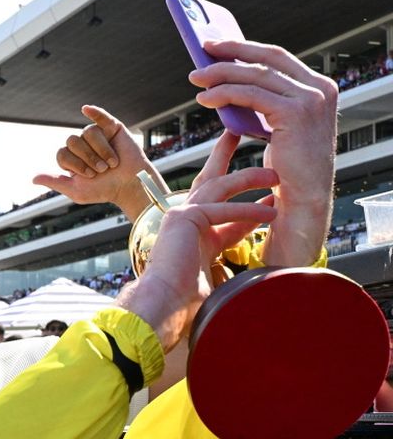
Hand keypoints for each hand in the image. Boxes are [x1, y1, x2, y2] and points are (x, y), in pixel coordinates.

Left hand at [33, 105, 161, 221]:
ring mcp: (97, 136)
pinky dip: (94, 112)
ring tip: (111, 163)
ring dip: (100, 150)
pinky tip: (86, 109)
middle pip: (72, 141)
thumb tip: (33, 179)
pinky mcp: (112, 128)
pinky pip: (100, 116)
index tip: (89, 176)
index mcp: (72, 159)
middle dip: (87, 158)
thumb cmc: (104, 190)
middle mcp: (82, 145)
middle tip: (101, 170)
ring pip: (88, 133)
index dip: (74, 164)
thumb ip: (55, 182)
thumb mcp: (76, 190)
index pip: (61, 153)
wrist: (130, 185)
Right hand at [118, 137, 277, 351]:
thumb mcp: (218, 279)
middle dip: (225, 157)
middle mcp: (186, 221)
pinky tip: (269, 212)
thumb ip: (232, 272)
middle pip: (212, 182)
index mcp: (196, 237)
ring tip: (274, 175)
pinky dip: (245, 211)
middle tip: (238, 134)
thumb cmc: (187, 301)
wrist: (164, 304)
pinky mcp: (183, 218)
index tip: (274, 199)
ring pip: (219, 187)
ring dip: (248, 178)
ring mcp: (182, 216)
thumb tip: (257, 287)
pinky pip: (219, 208)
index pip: (227, 214)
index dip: (252, 206)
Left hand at [190, 40, 337, 266]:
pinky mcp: (295, 113)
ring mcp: (310, 99)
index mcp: (318, 87)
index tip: (220, 44)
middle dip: (232, 51)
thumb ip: (264, 101)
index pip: (277, 57)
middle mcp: (320, 88)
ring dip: (221, 73)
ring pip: (256, 75)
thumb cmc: (286, 169)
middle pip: (267, 58)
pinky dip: (225, 93)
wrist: (302, 200)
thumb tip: (229, 81)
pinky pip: (251, 95)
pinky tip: (205, 99)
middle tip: (202, 47)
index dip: (246, 47)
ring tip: (196, 78)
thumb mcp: (276, 126)